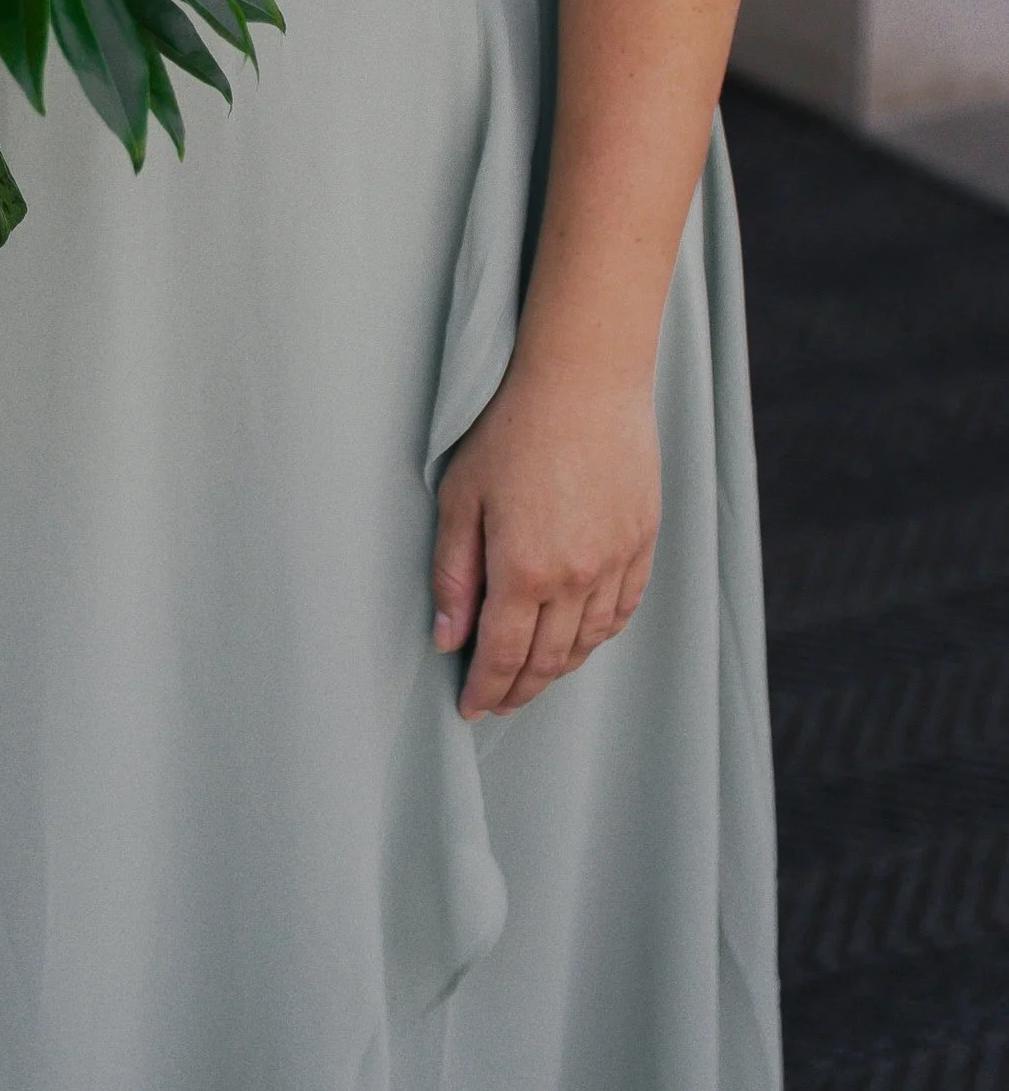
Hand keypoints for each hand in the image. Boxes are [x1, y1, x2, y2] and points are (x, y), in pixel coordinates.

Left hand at [430, 355, 660, 716]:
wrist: (584, 380)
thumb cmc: (510, 428)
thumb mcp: (460, 496)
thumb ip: (453, 574)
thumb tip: (447, 639)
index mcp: (523, 570)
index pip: (503, 656)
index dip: (485, 690)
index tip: (469, 710)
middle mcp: (576, 578)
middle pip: (548, 660)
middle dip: (519, 690)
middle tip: (497, 703)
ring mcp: (616, 563)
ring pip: (588, 642)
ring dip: (559, 669)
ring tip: (533, 677)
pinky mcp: (642, 543)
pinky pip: (623, 611)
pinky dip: (598, 636)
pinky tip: (580, 639)